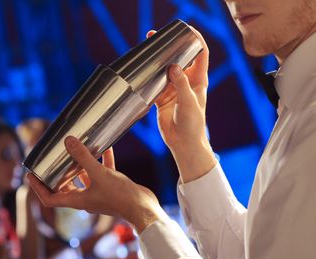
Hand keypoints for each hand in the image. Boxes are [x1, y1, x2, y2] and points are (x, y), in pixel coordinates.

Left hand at [27, 136, 168, 232]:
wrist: (144, 208)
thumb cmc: (121, 197)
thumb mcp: (99, 174)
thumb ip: (83, 157)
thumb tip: (68, 141)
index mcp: (77, 201)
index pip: (49, 199)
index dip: (37, 188)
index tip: (30, 176)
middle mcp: (85, 199)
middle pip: (64, 187)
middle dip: (57, 173)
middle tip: (51, 159)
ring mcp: (98, 194)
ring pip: (83, 178)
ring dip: (79, 164)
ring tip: (76, 149)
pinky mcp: (110, 188)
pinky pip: (102, 173)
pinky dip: (101, 161)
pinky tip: (105, 147)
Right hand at [148, 28, 216, 182]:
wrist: (183, 143)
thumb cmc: (193, 124)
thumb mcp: (189, 103)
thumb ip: (181, 84)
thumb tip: (174, 66)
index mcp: (199, 80)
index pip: (201, 54)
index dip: (196, 39)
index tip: (186, 30)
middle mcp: (186, 82)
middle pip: (180, 58)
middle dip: (172, 46)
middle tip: (159, 37)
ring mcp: (173, 90)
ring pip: (165, 70)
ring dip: (158, 61)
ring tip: (147, 49)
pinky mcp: (162, 98)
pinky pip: (154, 84)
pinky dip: (149, 78)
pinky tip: (141, 71)